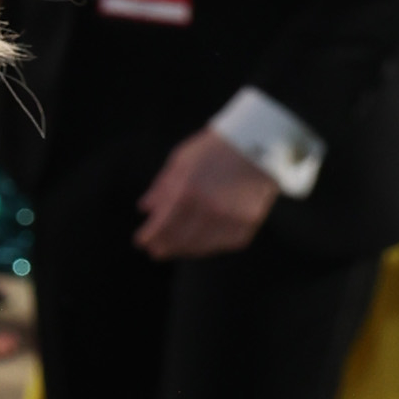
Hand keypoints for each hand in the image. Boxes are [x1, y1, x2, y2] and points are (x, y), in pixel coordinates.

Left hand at [134, 129, 278, 259]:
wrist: (257, 147)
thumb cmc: (213, 150)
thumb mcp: (180, 161)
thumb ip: (162, 187)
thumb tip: (145, 209)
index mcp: (188, 191)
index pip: (163, 224)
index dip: (150, 236)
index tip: (140, 242)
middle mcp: (209, 210)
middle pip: (180, 239)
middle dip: (164, 247)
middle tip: (154, 252)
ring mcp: (230, 221)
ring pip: (201, 246)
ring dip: (183, 250)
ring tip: (173, 249)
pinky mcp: (247, 226)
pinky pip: (222, 244)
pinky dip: (207, 246)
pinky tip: (197, 244)